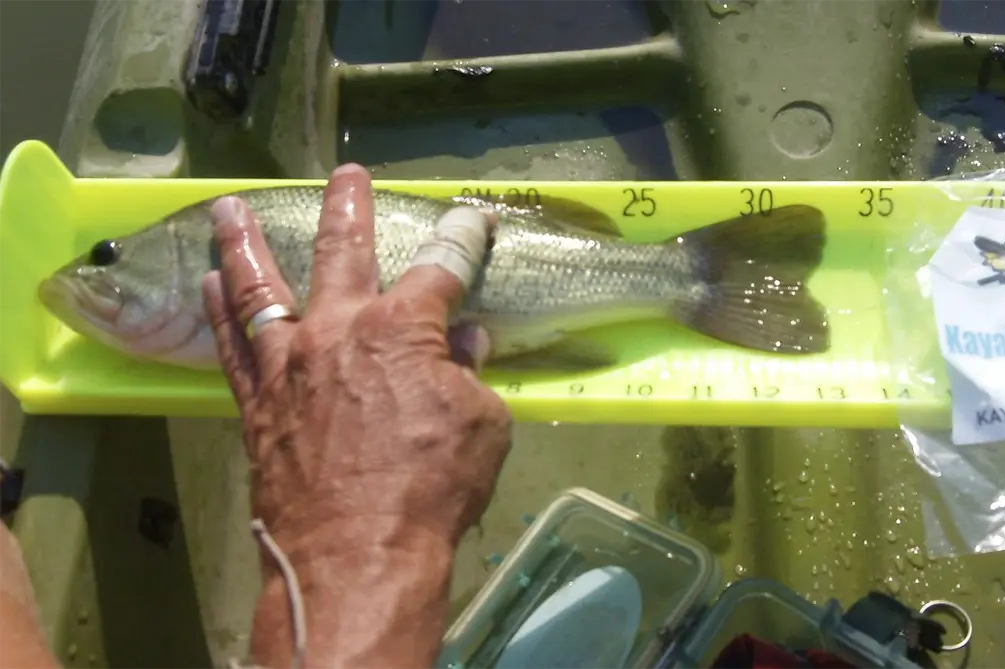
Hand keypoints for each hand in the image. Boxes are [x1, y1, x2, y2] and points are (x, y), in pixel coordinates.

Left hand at [203, 165, 512, 667]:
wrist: (353, 555)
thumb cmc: (431, 489)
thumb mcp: (482, 426)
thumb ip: (471, 376)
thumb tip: (465, 345)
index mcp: (403, 328)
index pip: (441, 267)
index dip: (463, 238)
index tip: (473, 217)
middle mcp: (337, 330)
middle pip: (342, 252)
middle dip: (348, 206)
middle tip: (345, 174)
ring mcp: (288, 364)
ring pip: (260, 287)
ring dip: (244, 243)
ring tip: (228, 208)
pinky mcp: (255, 404)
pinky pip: (231, 347)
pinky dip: (219, 312)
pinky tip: (208, 284)